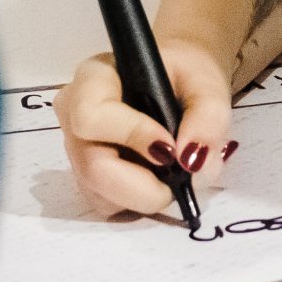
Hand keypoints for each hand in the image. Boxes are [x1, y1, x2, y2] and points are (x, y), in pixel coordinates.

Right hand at [55, 39, 237, 217]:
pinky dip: (139, 202)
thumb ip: (208, 115)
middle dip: (142, 186)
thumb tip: (192, 161)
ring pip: (101, 194)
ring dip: (144, 195)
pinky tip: (156, 177)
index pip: (92, 116)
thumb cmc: (185, 76)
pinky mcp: (88, 180)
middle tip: (179, 178)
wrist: (180, 85)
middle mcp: (73, 118)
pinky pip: (109, 205)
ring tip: (171, 171)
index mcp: (93, 80)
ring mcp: (78, 153)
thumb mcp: (207, 83)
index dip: (132, 136)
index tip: (170, 148)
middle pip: (92, 168)